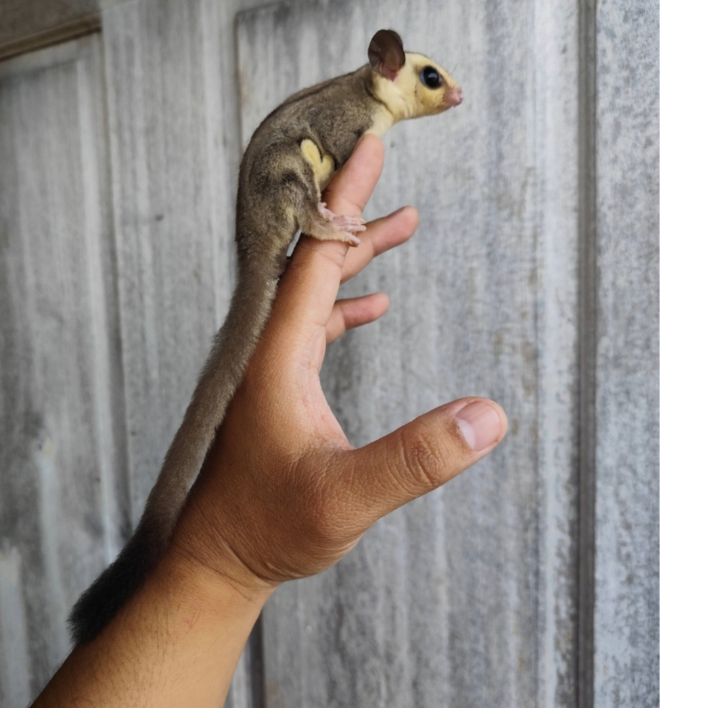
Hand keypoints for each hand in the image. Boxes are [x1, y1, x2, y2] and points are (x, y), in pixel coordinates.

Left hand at [172, 134, 506, 592]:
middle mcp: (268, 347)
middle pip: (312, 257)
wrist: (218, 559)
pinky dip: (345, 302)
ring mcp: (270, 366)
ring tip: (401, 225)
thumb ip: (418, 458)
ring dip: (354, 252)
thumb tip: (488, 416)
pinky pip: (313, 324)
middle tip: (387, 164)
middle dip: (351, 208)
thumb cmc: (269, 529)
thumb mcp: (349, 496)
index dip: (345, 199)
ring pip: (314, 289)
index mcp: (277, 352)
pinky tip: (374, 304)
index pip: (316, 255)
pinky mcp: (278, 388)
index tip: (370, 148)